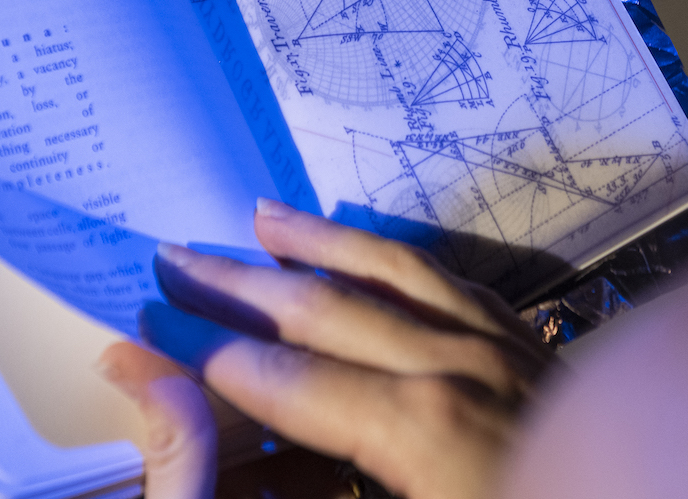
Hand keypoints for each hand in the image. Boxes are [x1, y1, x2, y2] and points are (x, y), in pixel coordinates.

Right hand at [107, 198, 556, 498]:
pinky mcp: (540, 352)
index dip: (213, 362)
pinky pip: (456, 281)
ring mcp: (509, 350)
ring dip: (322, 243)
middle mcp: (462, 366)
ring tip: (261, 216)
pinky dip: (401, 256)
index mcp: (424, 427)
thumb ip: (306, 488)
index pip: (289, 379)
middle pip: (330, 307)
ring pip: (398, 272)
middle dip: (245, 285)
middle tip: (174, 258)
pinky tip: (373, 248)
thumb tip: (223, 455)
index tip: (147, 336)